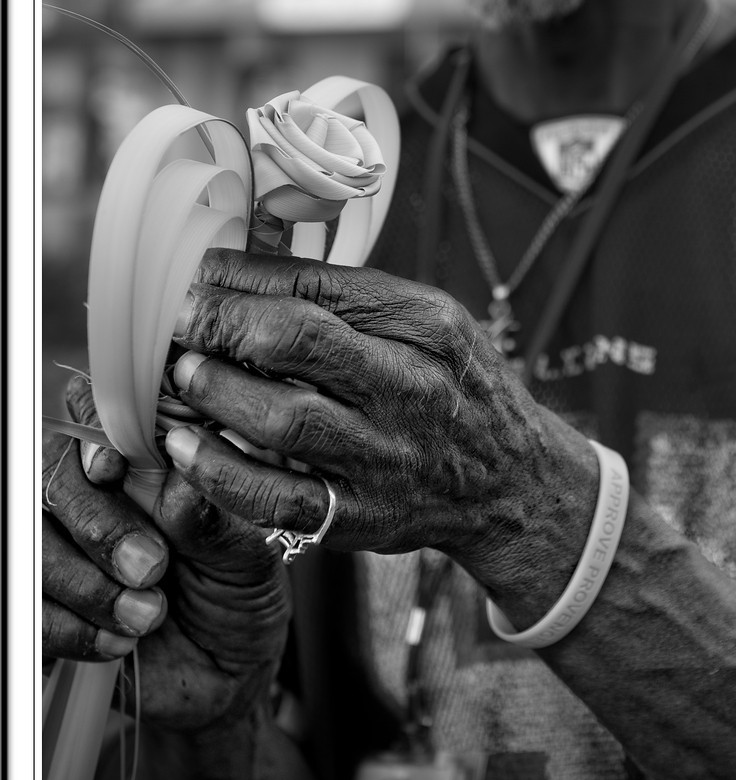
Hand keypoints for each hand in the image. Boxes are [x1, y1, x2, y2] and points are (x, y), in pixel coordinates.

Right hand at [42, 373, 289, 731]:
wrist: (224, 677)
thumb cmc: (238, 596)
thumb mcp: (248, 557)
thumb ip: (213, 518)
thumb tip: (179, 481)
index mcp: (152, 459)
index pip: (101, 414)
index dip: (96, 433)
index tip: (113, 467)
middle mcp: (100, 490)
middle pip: (53, 473)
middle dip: (98, 522)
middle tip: (151, 566)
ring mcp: (63, 541)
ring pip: (30, 537)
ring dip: (87, 582)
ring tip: (148, 614)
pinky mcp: (42, 598)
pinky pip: (24, 602)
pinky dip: (70, 626)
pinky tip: (118, 639)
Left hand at [166, 248, 594, 588]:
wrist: (513, 481)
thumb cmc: (455, 387)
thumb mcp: (432, 322)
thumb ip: (352, 295)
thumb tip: (246, 263)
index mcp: (429, 325)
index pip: (323, 284)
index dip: (246, 276)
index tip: (199, 274)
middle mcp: (412, 387)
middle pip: (300, 340)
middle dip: (221, 322)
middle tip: (177, 319)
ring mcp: (388, 457)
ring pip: (284, 419)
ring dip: (214, 391)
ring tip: (180, 373)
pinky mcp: (362, 515)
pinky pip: (278, 497)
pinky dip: (220, 472)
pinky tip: (184, 446)